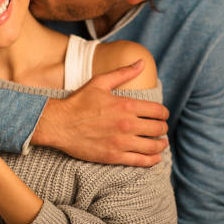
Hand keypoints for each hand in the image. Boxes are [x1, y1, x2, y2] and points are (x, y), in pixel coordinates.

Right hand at [31, 60, 169, 166]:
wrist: (59, 124)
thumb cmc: (78, 102)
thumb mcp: (100, 82)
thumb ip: (123, 73)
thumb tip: (142, 62)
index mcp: (125, 105)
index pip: (157, 111)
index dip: (164, 113)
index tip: (162, 114)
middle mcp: (127, 124)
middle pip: (157, 128)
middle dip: (162, 127)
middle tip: (161, 127)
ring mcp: (121, 142)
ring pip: (153, 146)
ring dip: (161, 144)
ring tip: (161, 142)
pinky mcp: (114, 157)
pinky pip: (141, 161)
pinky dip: (152, 159)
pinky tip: (155, 157)